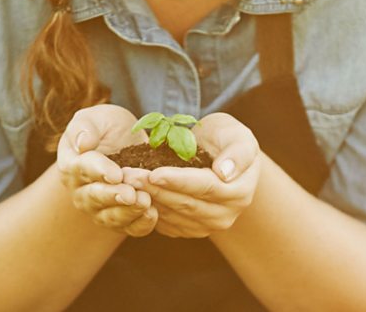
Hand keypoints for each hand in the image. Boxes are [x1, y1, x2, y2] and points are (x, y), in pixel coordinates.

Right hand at [56, 104, 157, 236]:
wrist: (126, 142)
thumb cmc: (107, 127)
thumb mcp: (97, 118)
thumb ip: (85, 127)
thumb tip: (82, 143)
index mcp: (72, 165)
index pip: (82, 169)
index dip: (100, 172)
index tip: (116, 174)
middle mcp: (81, 191)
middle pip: (94, 198)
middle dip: (114, 196)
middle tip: (131, 194)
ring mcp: (99, 208)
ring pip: (110, 217)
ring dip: (128, 212)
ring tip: (145, 203)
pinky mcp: (119, 219)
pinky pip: (128, 227)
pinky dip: (140, 224)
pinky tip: (153, 214)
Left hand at [134, 112, 260, 237]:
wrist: (219, 155)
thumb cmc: (226, 138)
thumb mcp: (237, 135)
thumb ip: (237, 152)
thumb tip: (225, 173)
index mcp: (240, 192)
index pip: (205, 188)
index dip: (179, 181)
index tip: (154, 172)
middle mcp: (226, 216)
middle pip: (185, 204)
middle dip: (155, 189)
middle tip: (128, 175)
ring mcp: (208, 226)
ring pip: (173, 215)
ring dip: (147, 199)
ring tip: (126, 181)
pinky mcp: (191, 229)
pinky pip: (167, 223)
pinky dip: (149, 209)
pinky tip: (132, 194)